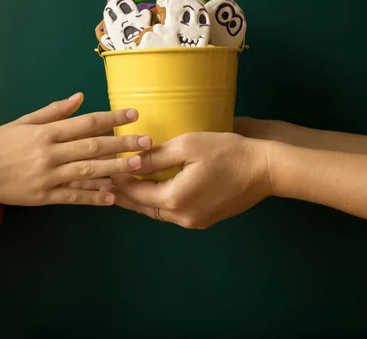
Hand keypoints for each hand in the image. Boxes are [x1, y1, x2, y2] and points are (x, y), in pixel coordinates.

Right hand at [0, 93, 151, 215]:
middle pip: (92, 147)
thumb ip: (53, 112)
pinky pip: (72, 197)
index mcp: (45, 132)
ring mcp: (47, 177)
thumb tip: (80, 97)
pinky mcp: (43, 197)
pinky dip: (92, 197)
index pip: (85, 123)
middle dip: (122, 144)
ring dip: (114, 169)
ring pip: (86, 172)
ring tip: (137, 166)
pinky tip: (111, 197)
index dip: (111, 118)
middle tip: (147, 141)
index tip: (133, 114)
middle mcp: (49, 154)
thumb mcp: (22, 121)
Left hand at [108, 132, 270, 228]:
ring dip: (140, 199)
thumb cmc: (227, 152)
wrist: (265, 170)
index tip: (102, 170)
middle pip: (143, 206)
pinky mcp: (204, 219)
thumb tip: (128, 161)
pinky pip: (172, 212)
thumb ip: (156, 156)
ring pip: (157, 211)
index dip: (117, 181)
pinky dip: (157, 201)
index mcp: (174, 199)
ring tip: (121, 187)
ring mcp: (194, 221)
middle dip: (123, 194)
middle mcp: (181, 217)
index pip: (135, 192)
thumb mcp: (188, 145)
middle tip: (102, 183)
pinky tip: (151, 190)